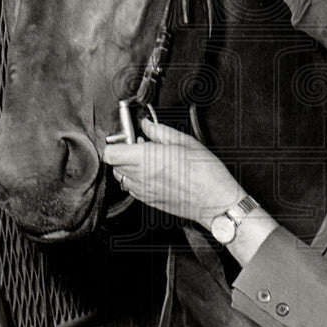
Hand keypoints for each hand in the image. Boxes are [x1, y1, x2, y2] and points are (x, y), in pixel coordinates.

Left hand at [102, 117, 243, 226]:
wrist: (215, 200)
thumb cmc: (205, 172)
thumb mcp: (185, 142)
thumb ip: (160, 131)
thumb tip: (147, 124)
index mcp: (147, 158)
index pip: (111, 154)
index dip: (116, 144)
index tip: (127, 139)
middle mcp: (141, 176)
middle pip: (115, 165)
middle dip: (123, 154)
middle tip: (141, 147)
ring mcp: (144, 191)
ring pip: (122, 178)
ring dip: (128, 168)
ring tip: (147, 161)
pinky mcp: (149, 201)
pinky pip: (132, 190)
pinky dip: (136, 181)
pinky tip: (153, 174)